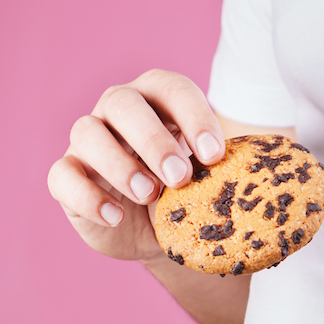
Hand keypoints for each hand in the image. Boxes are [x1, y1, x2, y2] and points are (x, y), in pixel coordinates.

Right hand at [47, 69, 225, 262]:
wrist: (161, 234)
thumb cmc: (190, 192)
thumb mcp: (212, 178)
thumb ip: (226, 167)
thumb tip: (261, 174)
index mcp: (158, 101)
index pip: (171, 88)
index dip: (193, 115)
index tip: (215, 155)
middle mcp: (118, 112)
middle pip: (123, 103)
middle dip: (153, 139)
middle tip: (180, 177)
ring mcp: (87, 143)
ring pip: (86, 132)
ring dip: (119, 164)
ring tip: (150, 195)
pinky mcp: (68, 177)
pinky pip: (62, 176)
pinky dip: (88, 196)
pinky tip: (116, 216)